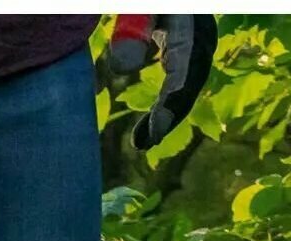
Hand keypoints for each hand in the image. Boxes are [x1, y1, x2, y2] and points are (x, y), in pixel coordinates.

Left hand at [110, 15, 217, 150]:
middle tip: (145, 144)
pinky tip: (149, 124)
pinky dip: (165, 104)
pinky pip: (178, 82)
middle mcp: (200, 41)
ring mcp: (195, 46)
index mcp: (192, 33)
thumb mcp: (140, 8)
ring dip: (167, 116)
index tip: (154, 132)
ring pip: (185, 87)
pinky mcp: (184, 48)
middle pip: (189, 86)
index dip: (171, 106)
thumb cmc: (148, 0)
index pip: (185, 76)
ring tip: (143, 143)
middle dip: (170, 117)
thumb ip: (132, 29)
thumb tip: (122, 69)